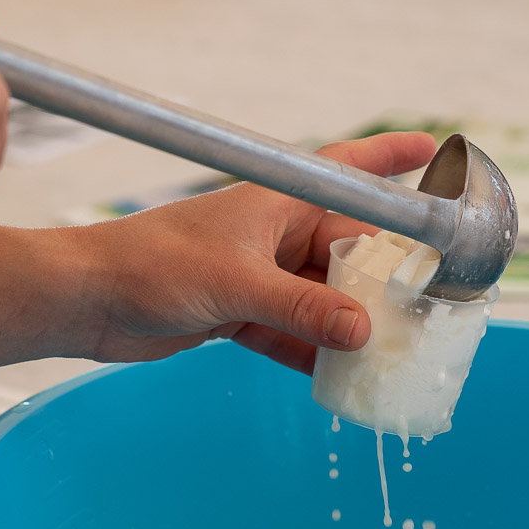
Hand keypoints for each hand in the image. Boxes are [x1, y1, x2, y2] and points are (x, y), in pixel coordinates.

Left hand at [76, 132, 436, 374]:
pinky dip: (312, 352)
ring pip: (322, 298)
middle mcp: (274, 234)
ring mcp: (258, 275)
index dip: (393, 159)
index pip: (348, 172)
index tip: (438, 151)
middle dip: (386, 277)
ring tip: (398, 350)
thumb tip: (365, 332)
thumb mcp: (237, 282)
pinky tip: (341, 377)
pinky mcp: (238, 312)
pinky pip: (292, 332)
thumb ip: (302, 308)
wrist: (90, 299)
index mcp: (278, 202)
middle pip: (348, 251)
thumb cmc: (155, 264)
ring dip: (352, 324)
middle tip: (434, 302)